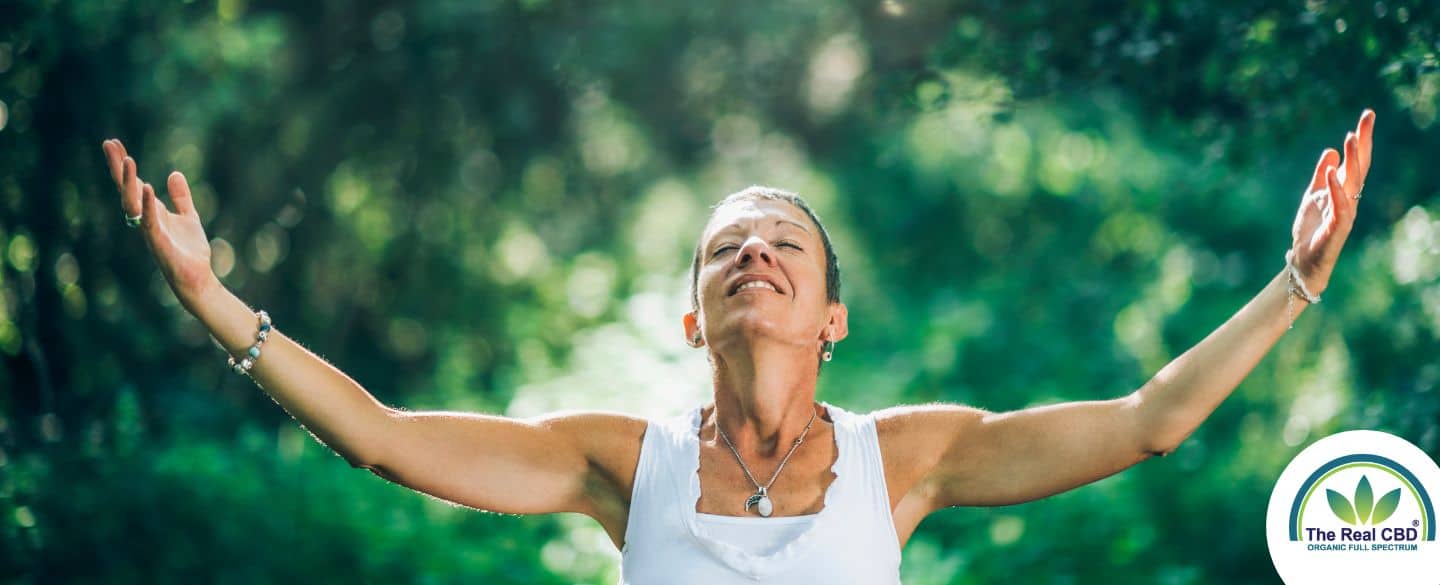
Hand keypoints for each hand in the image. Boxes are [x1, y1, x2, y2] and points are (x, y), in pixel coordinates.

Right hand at [103, 139, 217, 307]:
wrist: (197, 278)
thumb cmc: (189, 251)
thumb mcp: (189, 217)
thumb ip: (181, 197)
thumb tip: (174, 173)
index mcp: (152, 211)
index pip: (132, 183)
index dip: (123, 165)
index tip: (114, 142)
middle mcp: (146, 219)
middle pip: (126, 189)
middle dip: (118, 168)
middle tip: (109, 144)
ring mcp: (150, 231)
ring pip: (132, 203)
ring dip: (129, 182)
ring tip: (127, 159)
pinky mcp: (159, 243)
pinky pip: (149, 222)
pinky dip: (146, 205)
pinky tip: (146, 187)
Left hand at [1289, 109, 1374, 295]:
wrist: (1304, 261)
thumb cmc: (1311, 229)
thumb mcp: (1312, 196)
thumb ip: (1320, 175)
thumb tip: (1331, 151)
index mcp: (1344, 189)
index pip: (1356, 160)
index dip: (1362, 138)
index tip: (1367, 115)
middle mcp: (1350, 198)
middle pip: (1360, 165)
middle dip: (1364, 141)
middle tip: (1368, 116)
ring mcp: (1346, 212)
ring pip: (1353, 182)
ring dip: (1353, 159)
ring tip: (1351, 136)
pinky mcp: (1338, 227)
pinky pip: (1340, 205)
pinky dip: (1336, 188)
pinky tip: (1333, 172)